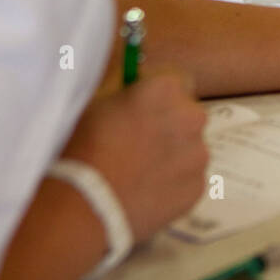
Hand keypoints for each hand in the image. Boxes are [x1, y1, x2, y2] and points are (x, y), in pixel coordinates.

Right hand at [62, 67, 208, 243]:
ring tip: (136, 169)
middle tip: (136, 140)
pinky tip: (143, 189)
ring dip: (171, 153)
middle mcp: (192, 118)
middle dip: (168, 123)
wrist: (82, 206)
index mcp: (167, 90)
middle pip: (186, 114)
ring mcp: (198, 156)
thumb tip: (136, 73)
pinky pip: (188, 179)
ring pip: (189, 148)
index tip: (141, 106)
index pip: (177, 80)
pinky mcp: (197, 189)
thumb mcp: (96, 99)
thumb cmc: (82, 147)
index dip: (157, 93)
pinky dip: (171, 182)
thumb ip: (126, 83)